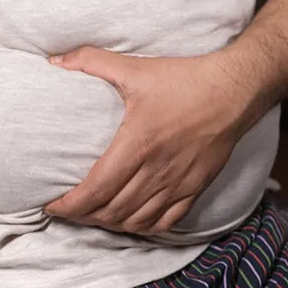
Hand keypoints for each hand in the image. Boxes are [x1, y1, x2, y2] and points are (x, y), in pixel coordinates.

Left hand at [43, 46, 252, 233]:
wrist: (236, 90)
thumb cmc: (185, 79)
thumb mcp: (135, 67)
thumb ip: (92, 61)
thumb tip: (55, 61)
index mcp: (138, 144)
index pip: (96, 189)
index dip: (70, 205)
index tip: (52, 205)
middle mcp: (157, 170)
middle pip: (111, 211)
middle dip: (83, 216)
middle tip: (67, 209)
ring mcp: (178, 183)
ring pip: (135, 221)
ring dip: (109, 223)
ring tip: (91, 215)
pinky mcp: (195, 188)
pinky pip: (164, 222)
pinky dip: (141, 227)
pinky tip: (128, 220)